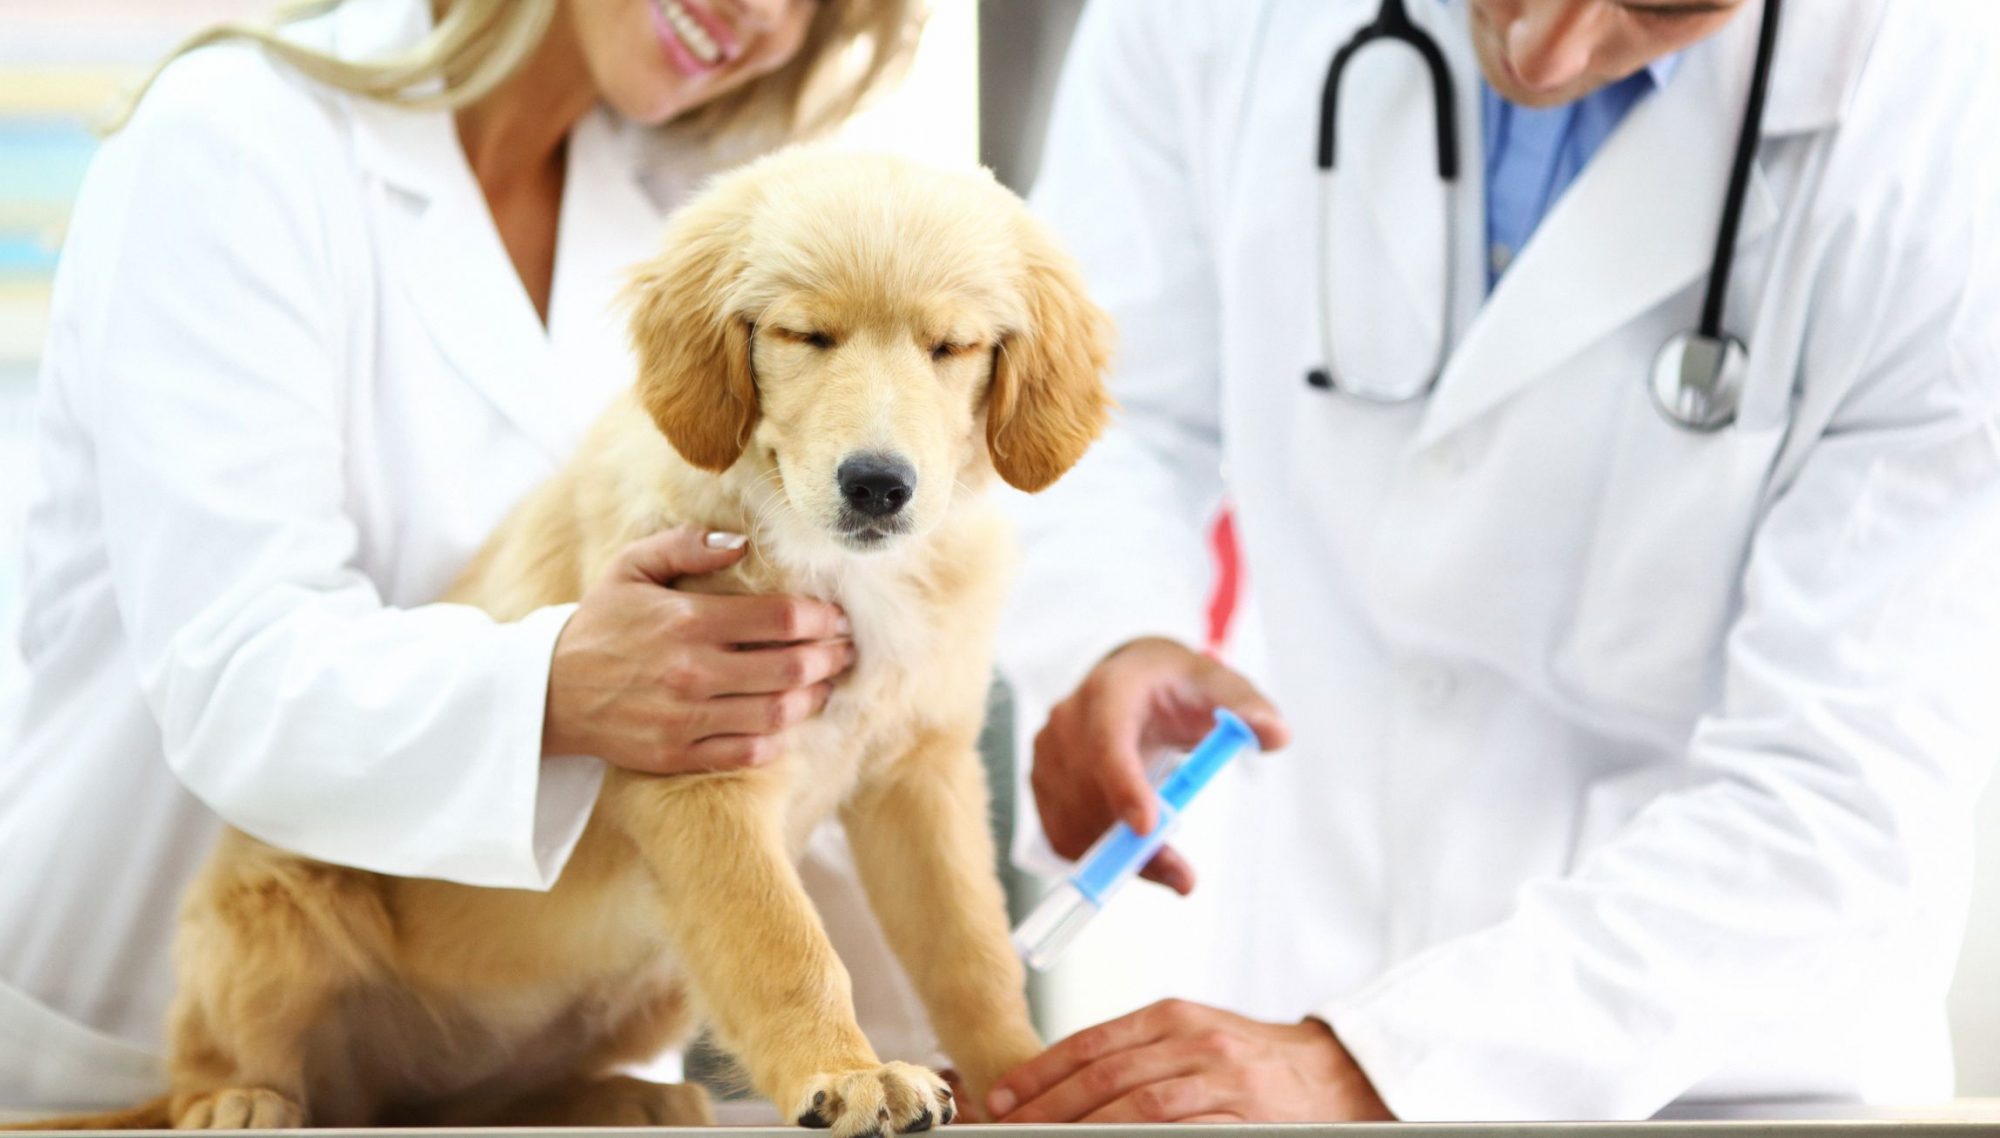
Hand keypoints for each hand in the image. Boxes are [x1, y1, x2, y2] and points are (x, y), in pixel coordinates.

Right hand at [543, 527, 852, 773]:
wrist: (549, 693)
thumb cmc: (599, 624)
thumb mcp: (630, 568)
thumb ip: (685, 546)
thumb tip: (741, 543)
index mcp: (687, 620)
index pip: (780, 619)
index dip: (822, 618)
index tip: (838, 617)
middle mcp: (693, 671)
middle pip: (791, 667)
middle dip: (831, 657)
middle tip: (847, 650)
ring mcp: (688, 718)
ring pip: (778, 712)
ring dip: (815, 697)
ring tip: (827, 684)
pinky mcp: (679, 754)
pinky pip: (748, 752)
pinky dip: (779, 738)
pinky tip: (789, 721)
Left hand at [986, 1000, 1392, 1122]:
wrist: (1333, 1073)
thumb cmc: (1252, 1058)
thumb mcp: (1193, 1035)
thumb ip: (1138, 1050)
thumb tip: (1065, 1080)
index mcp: (1173, 1016)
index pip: (1091, 1043)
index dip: (1040, 1071)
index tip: (1003, 1096)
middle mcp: (1193, 1042)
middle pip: (1104, 1077)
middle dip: (1049, 1108)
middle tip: (1011, 1128)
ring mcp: (1220, 1081)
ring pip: (1137, 1107)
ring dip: (1085, 1129)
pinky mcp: (1242, 1119)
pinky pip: (1182, 1133)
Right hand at [1032, 637, 1287, 892]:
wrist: (1138, 683)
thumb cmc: (1180, 687)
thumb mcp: (1220, 687)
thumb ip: (1248, 709)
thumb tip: (1274, 734)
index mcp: (1110, 689)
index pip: (1107, 738)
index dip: (1123, 785)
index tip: (1148, 829)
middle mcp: (1068, 718)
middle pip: (1090, 791)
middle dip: (1133, 843)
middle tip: (1183, 877)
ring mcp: (1048, 752)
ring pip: (1075, 820)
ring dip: (1119, 857)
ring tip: (1172, 869)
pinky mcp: (1042, 783)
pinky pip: (1063, 835)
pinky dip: (1098, 857)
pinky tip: (1133, 855)